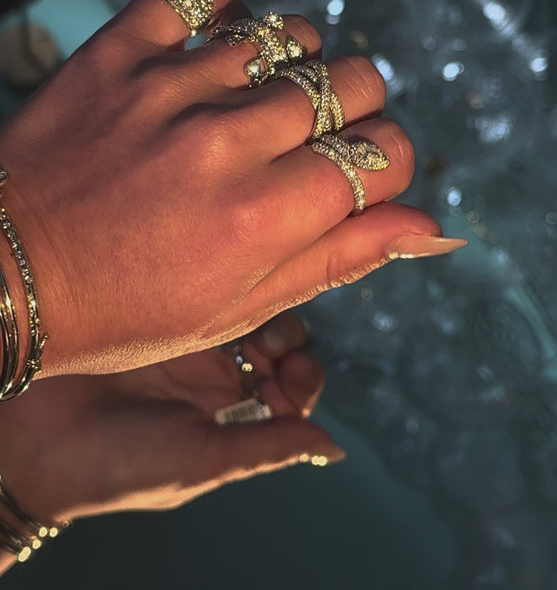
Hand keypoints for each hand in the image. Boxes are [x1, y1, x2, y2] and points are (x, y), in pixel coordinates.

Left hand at [0, 0, 459, 374]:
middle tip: (313, 131)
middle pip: (352, 80)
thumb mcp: (236, 308)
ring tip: (258, 94)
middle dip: (353, 107)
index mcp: (263, 218)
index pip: (383, 153)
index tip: (357, 169)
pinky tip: (215, 45)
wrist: (1, 272)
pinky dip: (220, 10)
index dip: (386, 161)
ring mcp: (169, 88)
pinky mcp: (119, 51)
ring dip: (291, 63)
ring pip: (287, 34)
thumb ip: (338, 258)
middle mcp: (225, 144)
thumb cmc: (122, 308)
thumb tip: (432, 225)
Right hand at [0, 312, 340, 531]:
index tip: (294, 374)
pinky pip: (204, 281)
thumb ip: (266, 446)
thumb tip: (335, 450)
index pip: (290, 385)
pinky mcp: (156, 302)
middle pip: (274, 337)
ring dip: (260, 302)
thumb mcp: (199, 460)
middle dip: (287, 334)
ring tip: (251, 317)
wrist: (34, 441)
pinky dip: (223, 278)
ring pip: (244, 302)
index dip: (303, 376)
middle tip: (274, 344)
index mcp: (230, 413)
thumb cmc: (119, 466)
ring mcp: (185, 333)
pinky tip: (226, 277)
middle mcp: (213, 371)